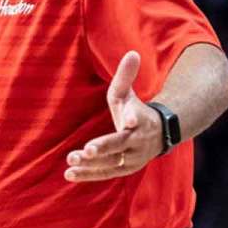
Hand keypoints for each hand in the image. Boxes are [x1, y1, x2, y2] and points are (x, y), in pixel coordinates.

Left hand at [65, 50, 163, 181]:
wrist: (158, 136)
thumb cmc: (134, 111)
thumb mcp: (129, 94)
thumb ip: (126, 76)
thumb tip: (133, 53)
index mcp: (139, 120)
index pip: (136, 119)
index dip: (133, 118)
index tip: (129, 120)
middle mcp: (137, 141)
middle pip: (121, 145)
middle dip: (104, 147)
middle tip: (88, 149)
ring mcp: (132, 158)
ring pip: (111, 163)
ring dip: (91, 163)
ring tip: (71, 160)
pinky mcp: (124, 170)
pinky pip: (105, 174)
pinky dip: (88, 175)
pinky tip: (69, 174)